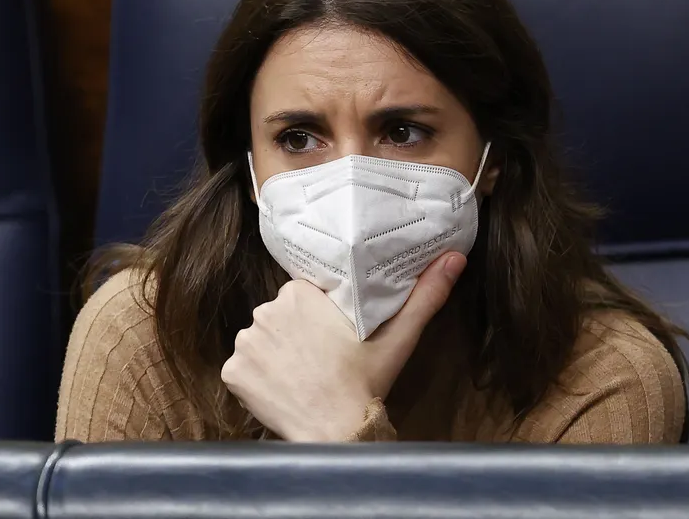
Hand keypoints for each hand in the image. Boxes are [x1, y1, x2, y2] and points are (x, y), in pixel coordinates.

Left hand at [220, 252, 466, 441]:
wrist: (336, 431)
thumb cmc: (366, 382)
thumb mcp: (399, 335)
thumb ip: (426, 294)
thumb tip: (456, 257)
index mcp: (299, 294)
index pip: (304, 296)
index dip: (319, 315)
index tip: (334, 335)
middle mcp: (265, 311)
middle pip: (281, 316)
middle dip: (297, 334)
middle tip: (323, 358)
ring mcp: (245, 343)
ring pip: (262, 341)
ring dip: (276, 354)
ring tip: (304, 376)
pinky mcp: (232, 372)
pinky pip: (243, 369)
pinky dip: (258, 378)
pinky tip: (282, 389)